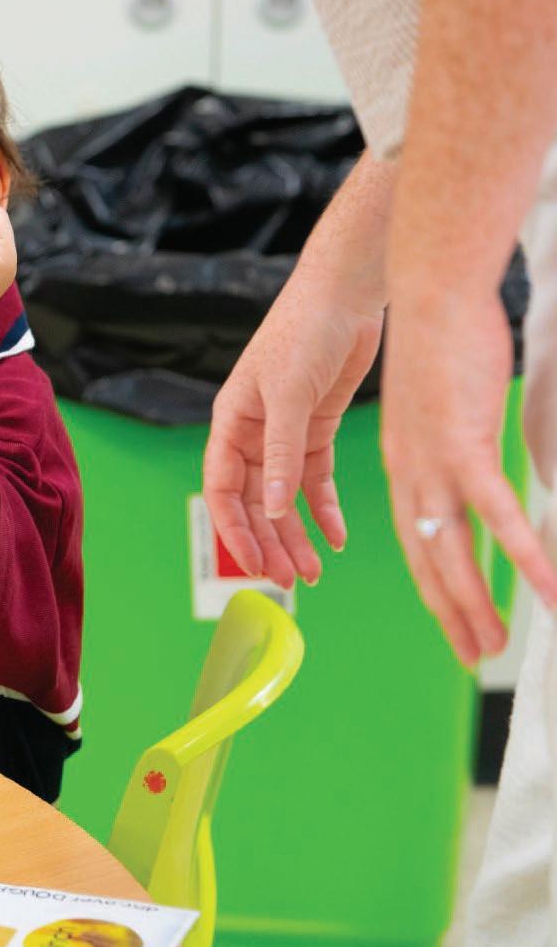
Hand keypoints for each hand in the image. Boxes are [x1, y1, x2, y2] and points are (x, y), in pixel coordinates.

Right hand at [204, 266, 382, 588]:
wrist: (346, 293)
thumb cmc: (304, 331)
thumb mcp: (289, 394)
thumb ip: (280, 452)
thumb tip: (272, 509)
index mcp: (230, 422)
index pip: (222, 489)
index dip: (234, 530)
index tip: (253, 567)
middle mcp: (253, 433)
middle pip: (254, 502)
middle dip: (269, 542)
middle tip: (290, 582)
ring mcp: (285, 433)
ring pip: (284, 498)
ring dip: (296, 535)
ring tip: (313, 572)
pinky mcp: (317, 429)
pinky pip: (315, 480)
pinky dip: (324, 510)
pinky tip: (336, 538)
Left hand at [380, 291, 556, 664]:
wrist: (430, 292)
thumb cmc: (444, 341)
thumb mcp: (443, 405)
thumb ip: (457, 442)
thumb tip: (476, 465)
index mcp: (404, 464)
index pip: (414, 540)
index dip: (432, 585)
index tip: (450, 620)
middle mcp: (410, 472)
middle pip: (428, 558)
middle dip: (449, 611)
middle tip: (471, 654)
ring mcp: (434, 463)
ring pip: (453, 550)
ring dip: (475, 603)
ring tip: (493, 646)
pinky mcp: (464, 446)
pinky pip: (497, 515)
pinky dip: (522, 556)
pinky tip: (546, 591)